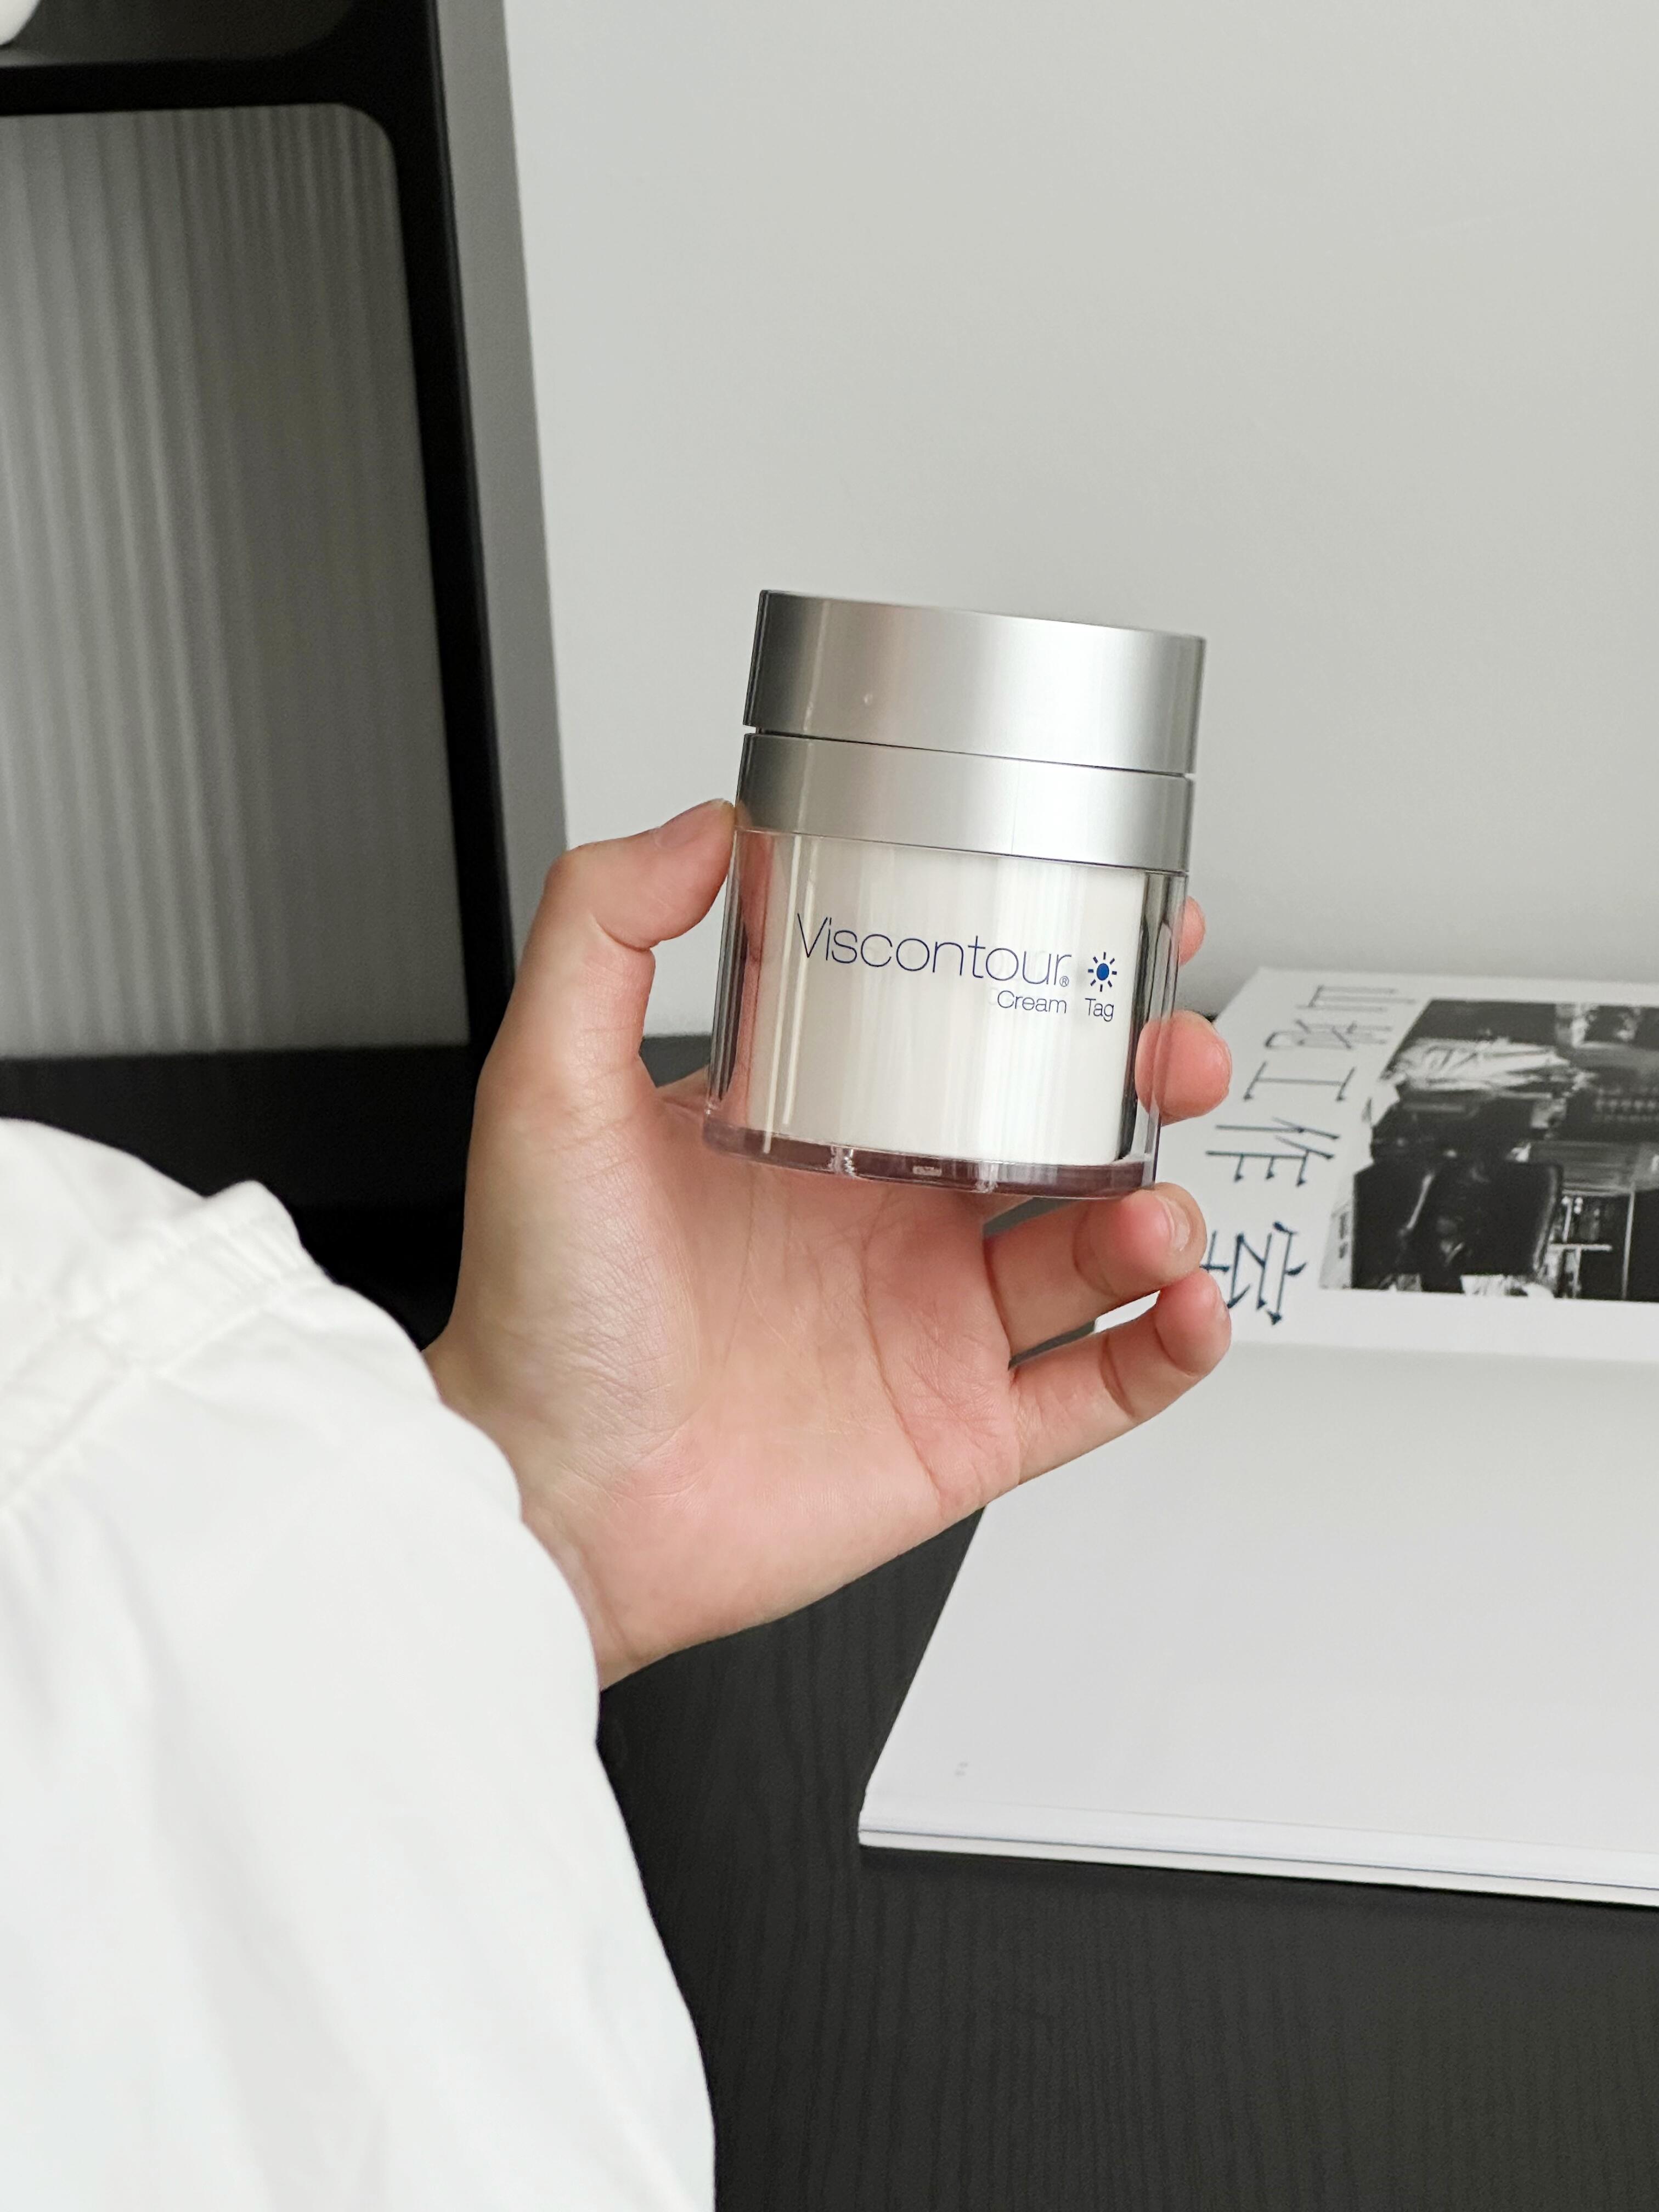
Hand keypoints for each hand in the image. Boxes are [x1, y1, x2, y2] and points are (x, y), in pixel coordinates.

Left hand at [426, 801, 1231, 1682]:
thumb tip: (707, 825)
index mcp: (817, 1127)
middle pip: (1062, 1127)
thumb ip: (603, 932)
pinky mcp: (963, 1431)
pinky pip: (1104, 1385)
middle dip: (1142, 1082)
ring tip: (1153, 1211)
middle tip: (1173, 1057)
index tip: (1110, 919)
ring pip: (1099, 1249)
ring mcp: (933, 1325)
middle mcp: (886, 1220)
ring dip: (1159, 1214)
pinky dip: (1170, 1347)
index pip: (962, 1029)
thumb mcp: (547, 1087)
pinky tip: (1186, 1306)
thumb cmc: (538, 1313)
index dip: (1049, 973)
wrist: (545, 1501)